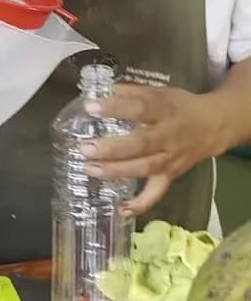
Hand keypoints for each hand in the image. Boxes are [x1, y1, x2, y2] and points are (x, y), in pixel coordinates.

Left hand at [80, 84, 223, 214]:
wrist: (214, 126)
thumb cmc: (179, 107)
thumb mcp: (159, 92)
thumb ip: (131, 92)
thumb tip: (101, 91)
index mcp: (165, 110)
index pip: (139, 108)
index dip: (115, 108)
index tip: (90, 107)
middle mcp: (168, 136)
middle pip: (140, 144)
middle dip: (111, 148)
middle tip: (86, 148)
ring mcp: (170, 159)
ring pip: (143, 168)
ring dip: (116, 171)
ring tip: (90, 169)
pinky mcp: (170, 175)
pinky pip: (156, 193)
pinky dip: (140, 204)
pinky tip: (121, 209)